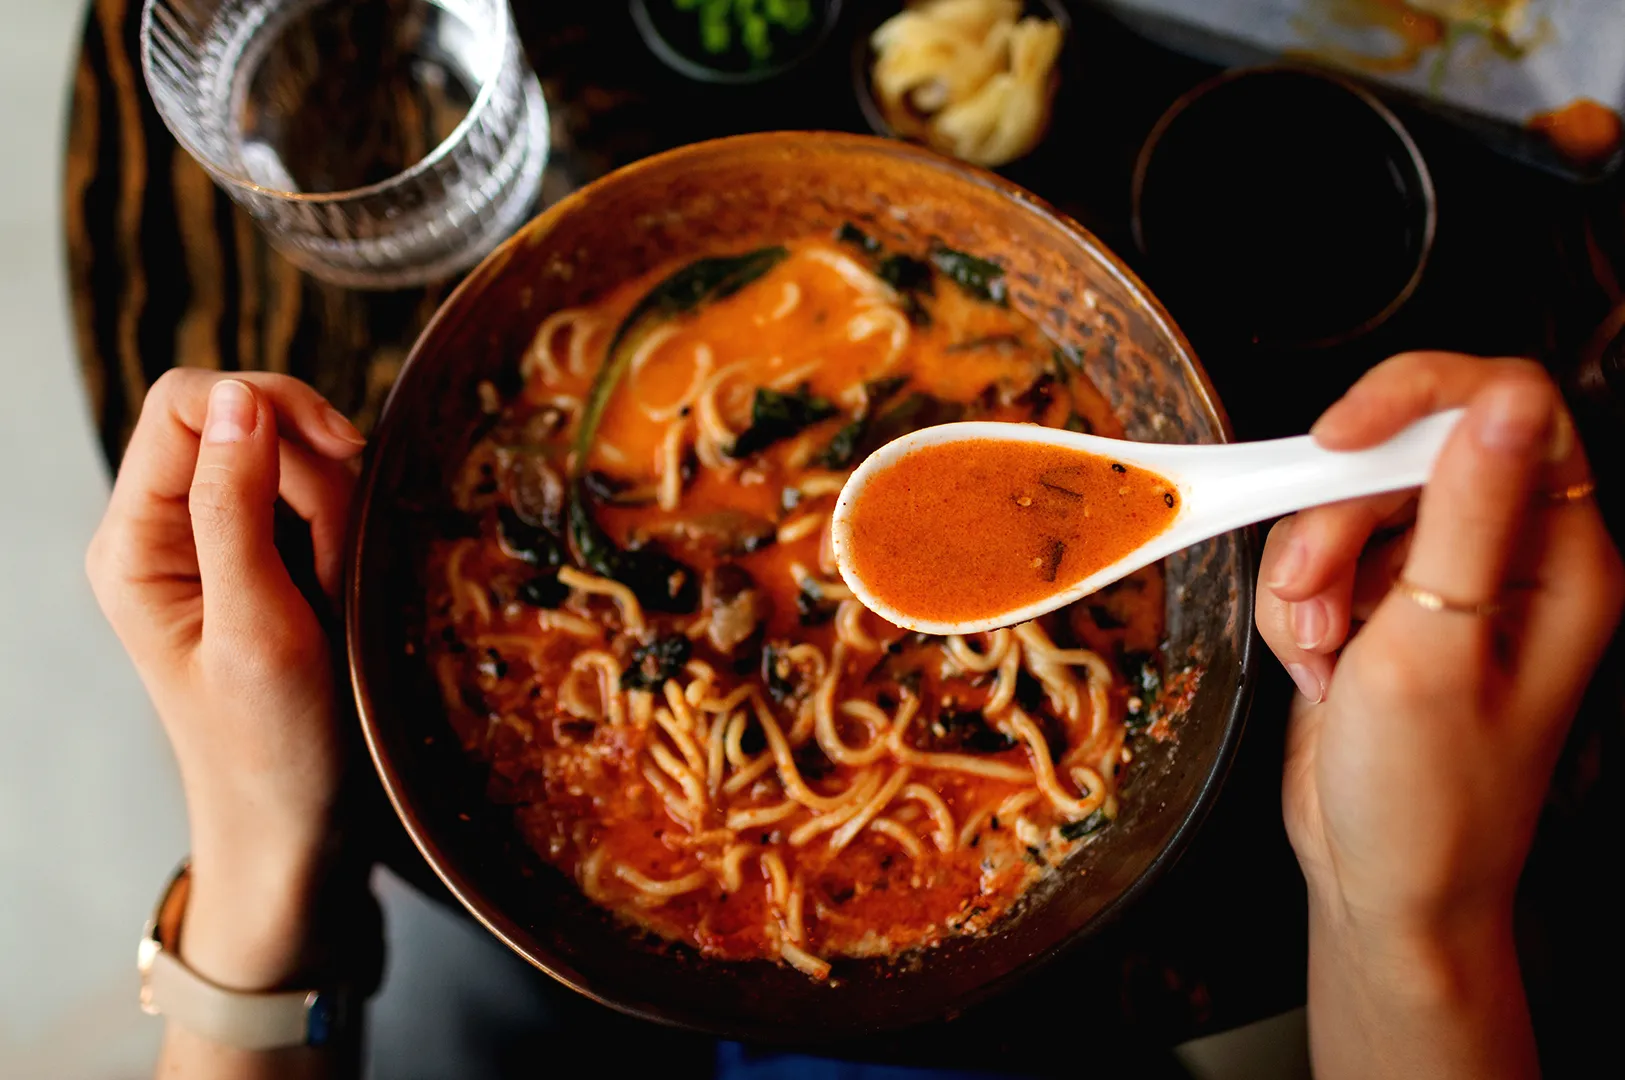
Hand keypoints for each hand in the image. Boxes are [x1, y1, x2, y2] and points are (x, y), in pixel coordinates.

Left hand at [87, 371, 365, 990]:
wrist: (297, 823)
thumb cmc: (273, 747)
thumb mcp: (258, 628)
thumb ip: (236, 509)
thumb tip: (241, 399)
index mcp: (134, 543)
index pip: (186, 404)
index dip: (268, 406)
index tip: (342, 455)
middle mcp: (163, 531)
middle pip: (244, 422)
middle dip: (313, 470)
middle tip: (339, 557)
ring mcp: (213, 544)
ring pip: (289, 458)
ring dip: (336, 508)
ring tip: (339, 589)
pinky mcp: (259, 560)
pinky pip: (313, 501)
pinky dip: (344, 530)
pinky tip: (344, 588)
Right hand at [1257, 353, 1622, 1077]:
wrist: (1381, 887)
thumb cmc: (1427, 801)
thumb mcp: (1435, 651)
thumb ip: (1463, 514)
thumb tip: (1500, 397)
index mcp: (1559, 557)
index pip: (1503, 405)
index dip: (1411, 402)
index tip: (1334, 443)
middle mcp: (1507, 556)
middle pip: (1402, 454)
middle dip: (1335, 522)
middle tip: (1318, 600)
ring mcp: (1440, 581)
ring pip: (1344, 505)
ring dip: (1306, 576)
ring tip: (1320, 654)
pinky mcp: (1382, 606)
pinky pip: (1314, 557)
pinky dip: (1294, 607)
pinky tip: (1315, 668)